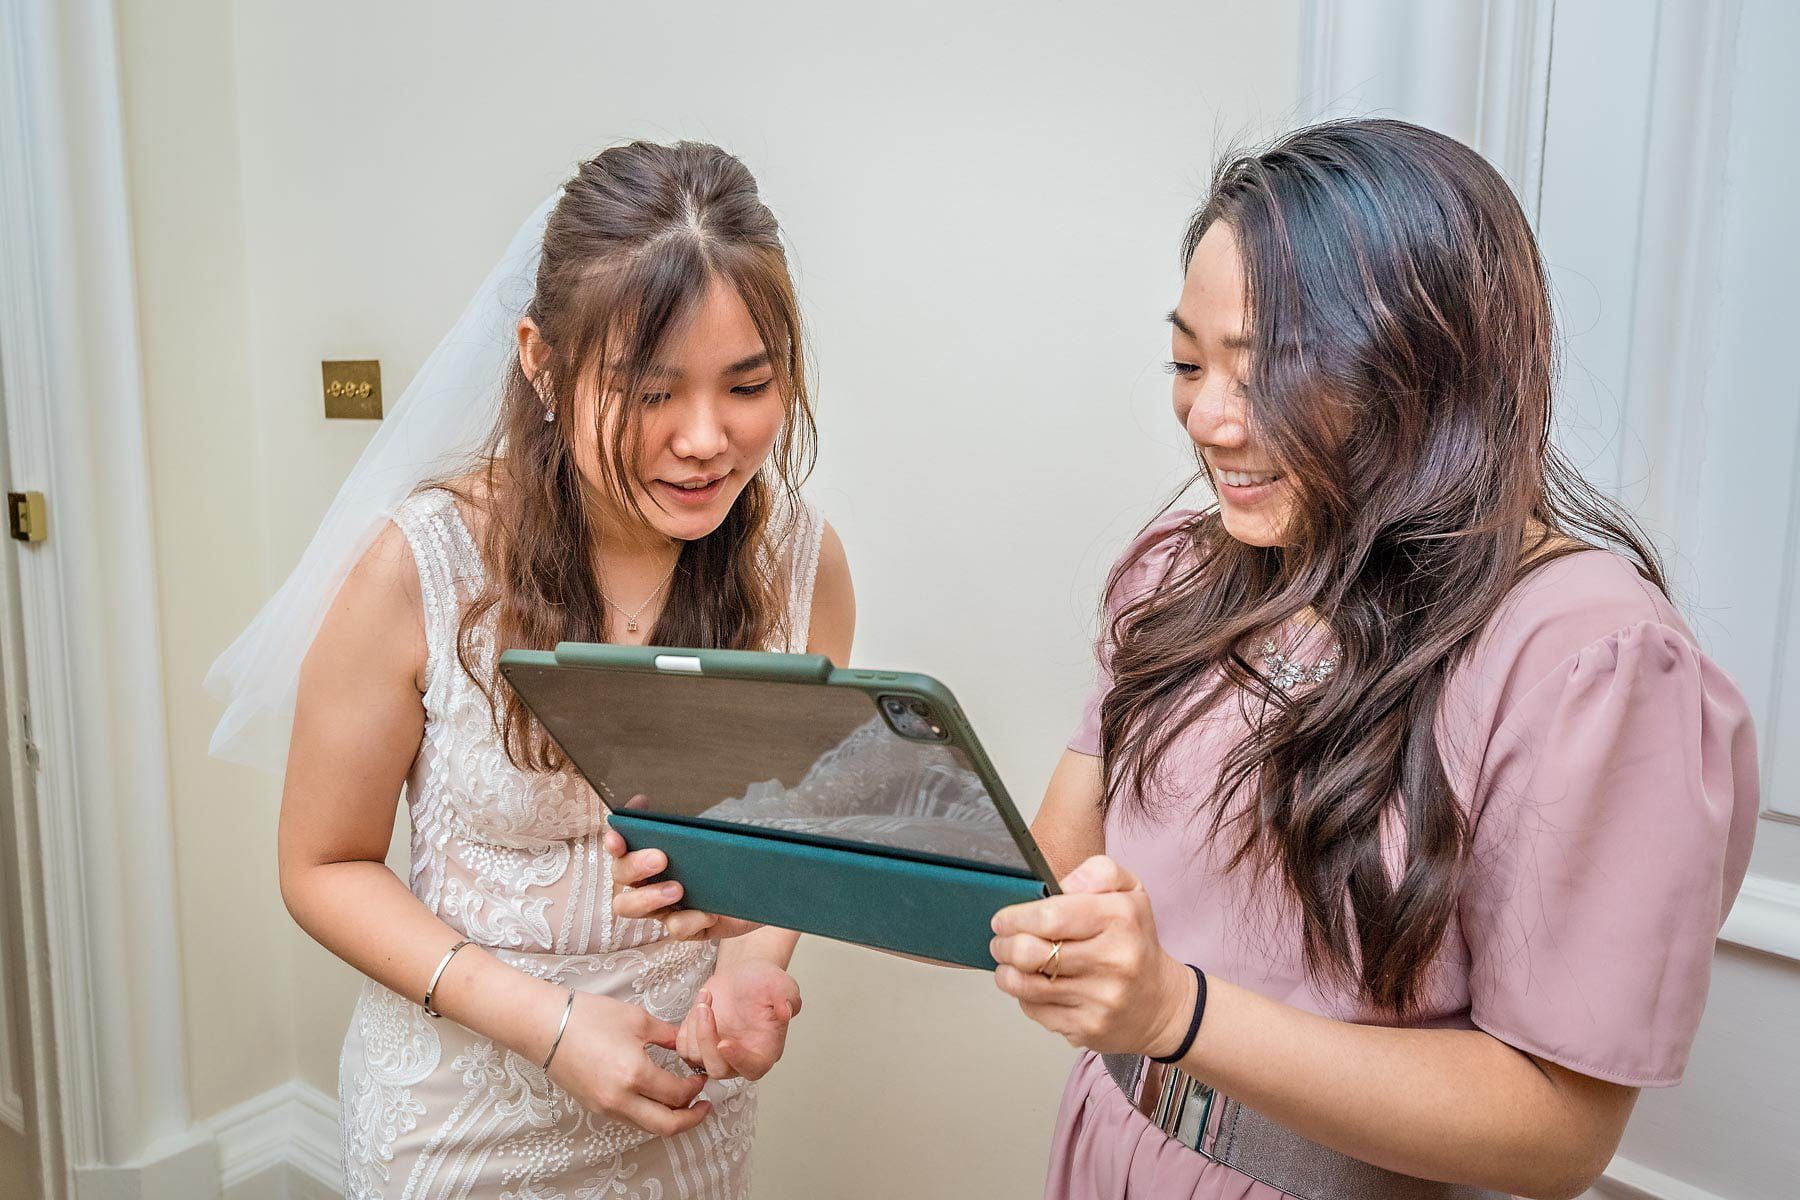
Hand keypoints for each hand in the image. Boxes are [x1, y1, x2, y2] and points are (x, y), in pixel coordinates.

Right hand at [544, 991, 710, 1135]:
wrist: (544, 1026)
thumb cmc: (588, 1016)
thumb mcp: (637, 1019)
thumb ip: (668, 1035)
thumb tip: (687, 1045)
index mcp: (635, 1075)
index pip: (677, 1094)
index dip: (696, 1087)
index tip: (702, 1076)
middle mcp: (621, 1099)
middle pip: (666, 1125)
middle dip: (691, 1119)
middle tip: (705, 1106)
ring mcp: (606, 1107)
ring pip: (648, 1127)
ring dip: (670, 1119)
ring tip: (684, 1102)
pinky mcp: (595, 1107)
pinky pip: (630, 1120)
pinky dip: (649, 1114)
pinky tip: (657, 1097)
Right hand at [606, 809, 765, 940]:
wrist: (765, 887)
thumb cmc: (730, 859)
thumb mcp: (712, 839)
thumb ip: (686, 829)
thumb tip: (665, 810)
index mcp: (650, 856)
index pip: (621, 847)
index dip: (615, 842)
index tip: (618, 837)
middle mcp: (649, 882)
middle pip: (621, 877)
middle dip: (634, 865)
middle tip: (660, 858)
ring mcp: (665, 907)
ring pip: (633, 907)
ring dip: (650, 897)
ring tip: (677, 889)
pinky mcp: (687, 928)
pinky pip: (675, 928)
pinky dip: (689, 919)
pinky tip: (709, 912)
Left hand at [676, 959, 801, 1080]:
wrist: (742, 975)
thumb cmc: (763, 982)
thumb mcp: (781, 984)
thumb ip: (788, 997)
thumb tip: (787, 1010)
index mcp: (765, 1050)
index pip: (752, 1068)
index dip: (737, 1060)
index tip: (724, 1043)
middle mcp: (739, 1058)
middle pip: (717, 1069)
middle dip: (706, 1039)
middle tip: (706, 1008)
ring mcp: (716, 1053)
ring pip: (695, 1057)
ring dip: (695, 1025)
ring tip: (707, 996)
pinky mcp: (698, 1044)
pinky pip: (682, 1046)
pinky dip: (684, 1025)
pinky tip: (700, 1003)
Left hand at [989, 855, 1196, 1057]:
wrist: (1162, 1004)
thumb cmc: (1136, 942)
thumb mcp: (1131, 892)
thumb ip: (1099, 872)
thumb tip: (1063, 884)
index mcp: (1120, 918)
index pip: (1050, 915)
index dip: (1016, 917)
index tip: (1002, 919)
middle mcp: (1114, 960)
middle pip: (1031, 952)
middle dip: (1004, 945)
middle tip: (1000, 941)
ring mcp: (1101, 998)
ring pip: (1026, 985)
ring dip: (1007, 972)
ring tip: (1008, 963)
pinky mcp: (1089, 1027)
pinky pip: (1036, 1010)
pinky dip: (1025, 997)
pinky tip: (1034, 986)